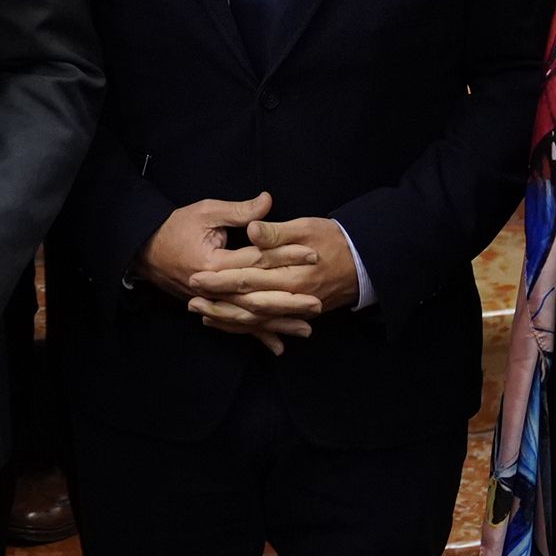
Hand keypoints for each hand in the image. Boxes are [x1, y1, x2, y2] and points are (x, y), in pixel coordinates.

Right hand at [138, 193, 305, 354]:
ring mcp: (212, 302)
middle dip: (289, 301)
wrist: (145, 250)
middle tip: (317, 303)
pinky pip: (237, 325)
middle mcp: (214, 289)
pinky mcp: (211, 307)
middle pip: (257, 297)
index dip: (286, 256)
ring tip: (307, 328)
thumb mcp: (206, 212)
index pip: (257, 260)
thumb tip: (268, 202)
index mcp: (213, 263)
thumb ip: (239, 211)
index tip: (312, 254)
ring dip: (278, 324)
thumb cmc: (174, 227)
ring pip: (250, 317)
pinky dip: (257, 336)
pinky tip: (278, 346)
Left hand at [193, 213, 358, 354]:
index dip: (220, 279)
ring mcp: (295, 309)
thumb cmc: (334, 238)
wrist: (365, 261)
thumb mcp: (306, 227)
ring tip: (201, 314)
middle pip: (247, 305)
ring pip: (256, 320)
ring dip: (228, 318)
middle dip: (218, 304)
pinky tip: (226, 324)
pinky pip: (268, 325)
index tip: (195, 277)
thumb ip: (276, 233)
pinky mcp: (298, 313)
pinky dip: (247, 327)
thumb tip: (251, 231)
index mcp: (290, 275)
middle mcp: (291, 297)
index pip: (248, 278)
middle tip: (190, 301)